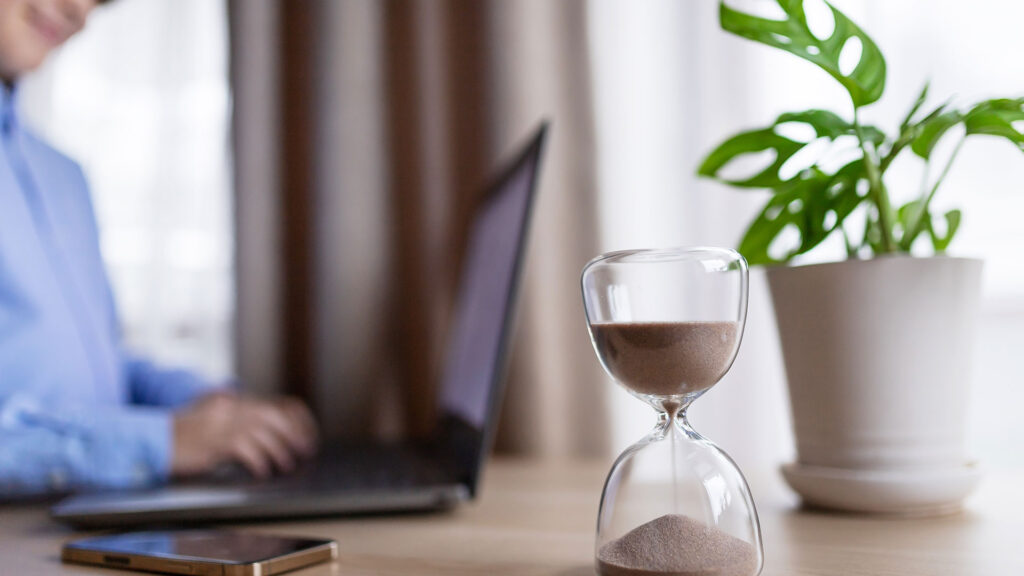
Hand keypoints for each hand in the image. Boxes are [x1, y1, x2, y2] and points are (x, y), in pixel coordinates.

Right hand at [171, 392, 318, 478]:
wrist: (149, 440)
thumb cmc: (181, 436)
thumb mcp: (213, 420)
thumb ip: (237, 420)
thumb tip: (272, 434)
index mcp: (232, 401)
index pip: (276, 403)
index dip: (297, 418)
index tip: (308, 434)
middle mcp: (228, 408)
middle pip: (272, 416)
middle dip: (293, 434)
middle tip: (305, 450)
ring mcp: (219, 424)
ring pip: (261, 432)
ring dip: (279, 450)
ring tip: (286, 465)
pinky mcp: (210, 443)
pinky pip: (243, 449)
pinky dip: (258, 461)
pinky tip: (262, 472)